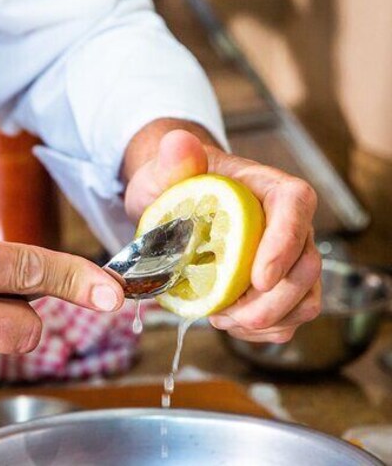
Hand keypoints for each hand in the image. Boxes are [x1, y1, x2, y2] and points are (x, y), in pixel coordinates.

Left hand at [123, 122, 321, 342]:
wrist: (174, 203)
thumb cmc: (175, 184)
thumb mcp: (164, 171)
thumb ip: (173, 160)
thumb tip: (178, 142)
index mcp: (266, 186)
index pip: (295, 204)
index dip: (285, 243)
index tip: (259, 277)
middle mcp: (288, 222)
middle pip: (307, 263)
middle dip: (273, 301)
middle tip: (226, 315)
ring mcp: (288, 255)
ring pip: (306, 296)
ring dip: (269, 320)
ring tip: (222, 320)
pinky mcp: (279, 284)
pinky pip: (291, 315)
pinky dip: (265, 329)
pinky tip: (229, 323)